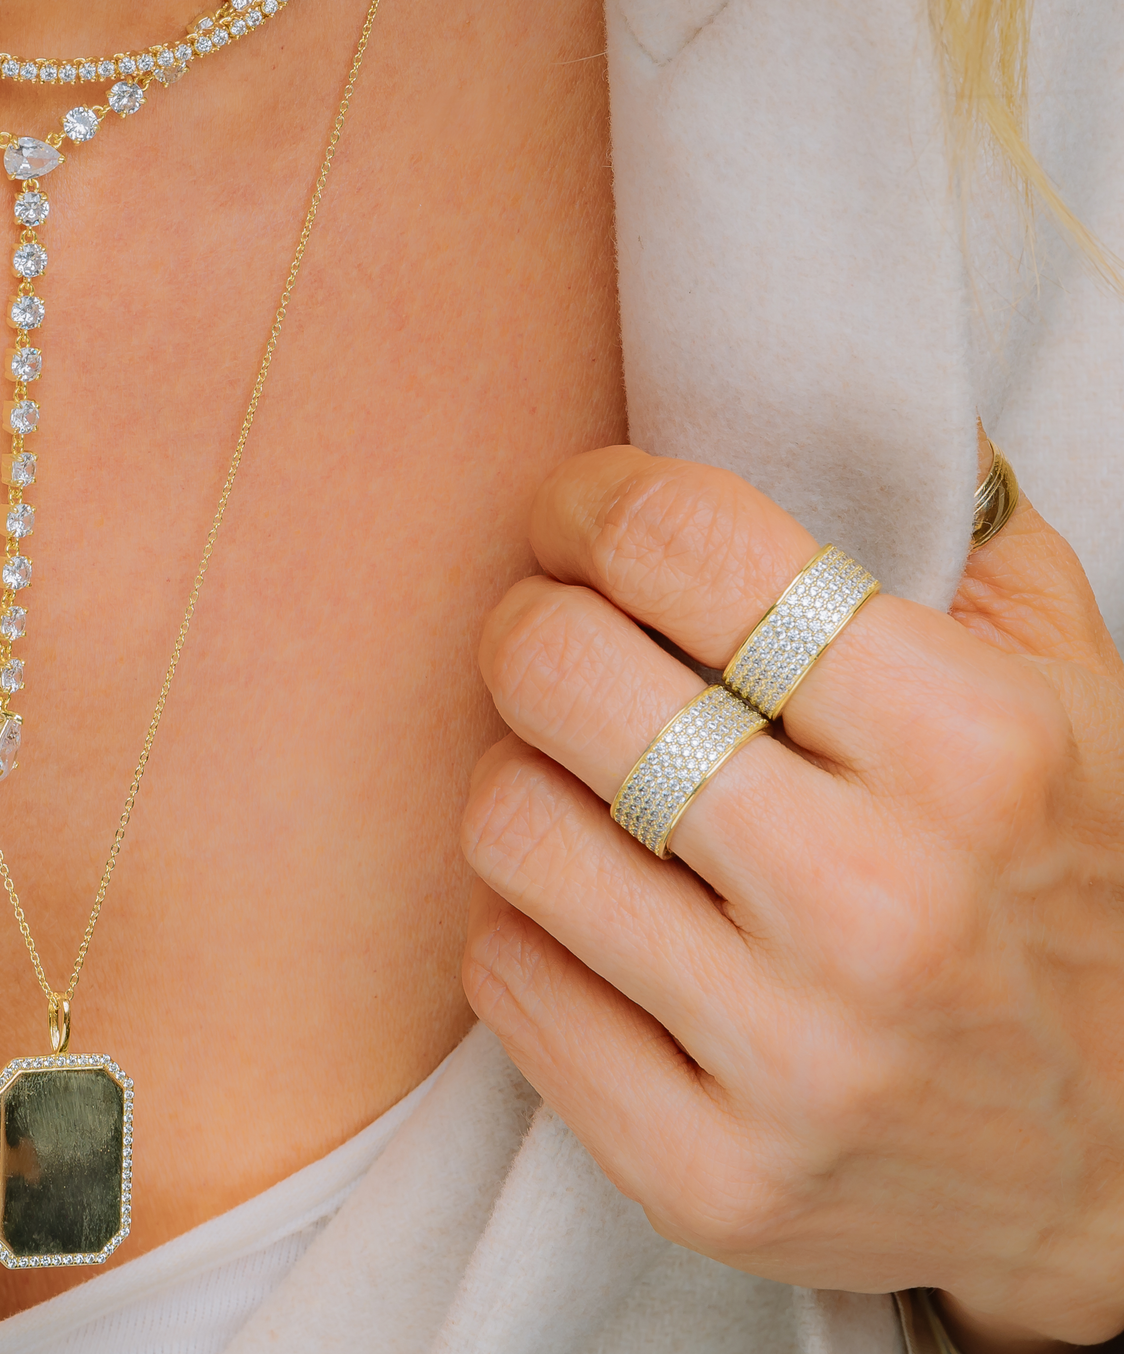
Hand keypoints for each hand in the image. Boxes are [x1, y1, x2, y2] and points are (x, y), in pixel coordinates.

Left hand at [458, 444, 1123, 1351]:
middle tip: (564, 641)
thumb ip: (953, 533)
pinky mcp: (708, 1177)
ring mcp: (791, 1059)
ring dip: (522, 779)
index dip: (590, 502)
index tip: (581, 517)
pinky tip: (602, 919)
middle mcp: (881, 906)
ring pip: (505, 822)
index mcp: (974, 746)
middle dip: (533, 626)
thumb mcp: (1067, 686)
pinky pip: (501, 978)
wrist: (1119, 1172)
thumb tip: (831, 386)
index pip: (678, 541)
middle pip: (557, 670)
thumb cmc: (1062, 880)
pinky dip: (524, 926)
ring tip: (590, 788)